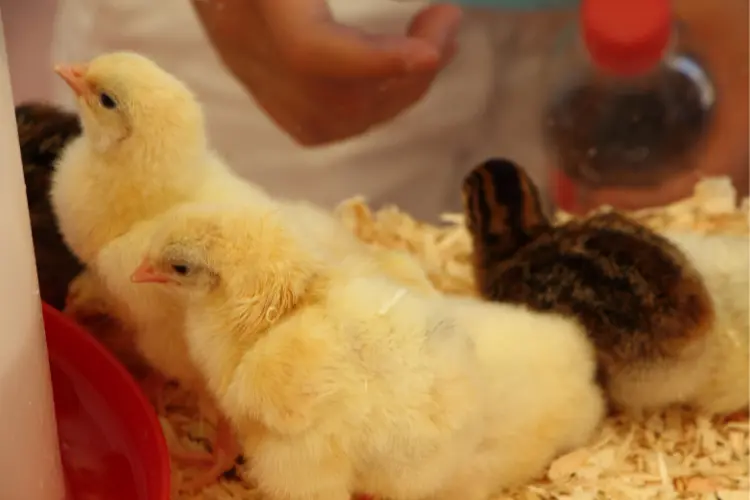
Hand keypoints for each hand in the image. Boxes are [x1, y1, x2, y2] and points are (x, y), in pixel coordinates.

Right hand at [191, 0, 462, 145]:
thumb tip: (440, 12)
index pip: (308, 50)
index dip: (376, 61)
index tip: (432, 49)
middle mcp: (244, 41)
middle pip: (332, 99)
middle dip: (406, 75)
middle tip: (448, 25)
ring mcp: (250, 69)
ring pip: (332, 121)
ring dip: (397, 91)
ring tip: (435, 45)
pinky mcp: (260, 84)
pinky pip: (319, 125)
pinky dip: (371, 105)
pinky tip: (396, 70)